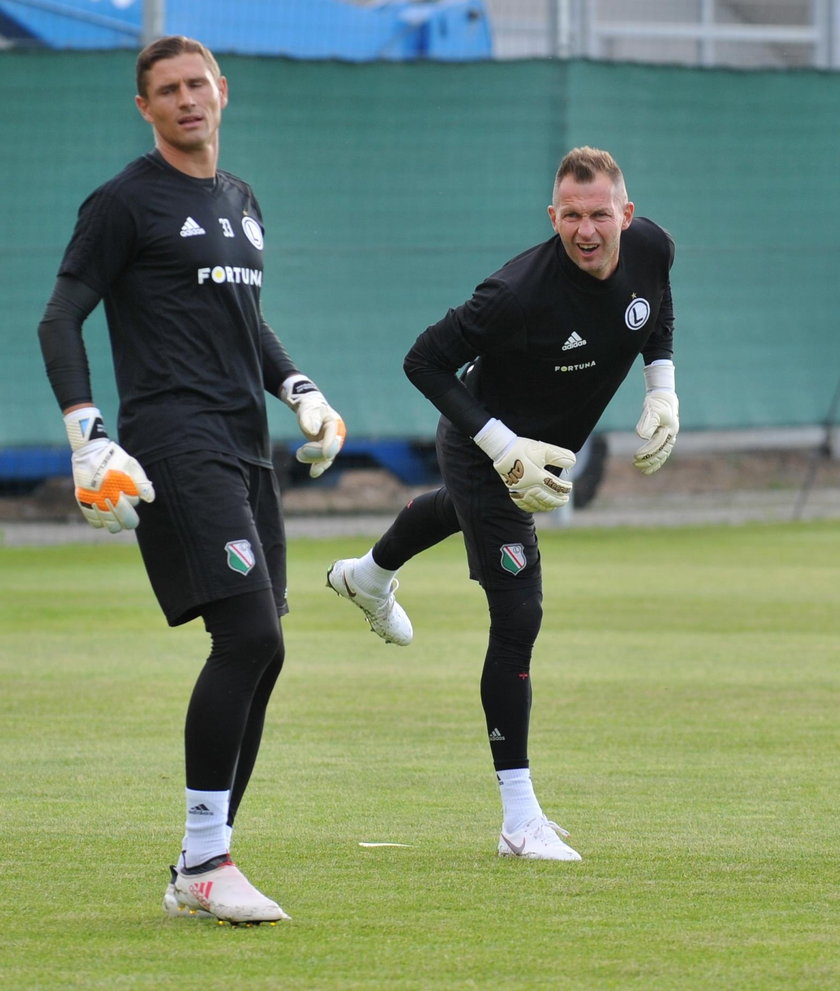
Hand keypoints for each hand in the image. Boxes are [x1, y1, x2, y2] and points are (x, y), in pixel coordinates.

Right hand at [64, 407, 154, 531]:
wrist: (89, 451)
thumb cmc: (114, 459)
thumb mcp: (131, 465)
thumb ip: (142, 483)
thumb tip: (150, 499)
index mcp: (121, 484)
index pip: (134, 502)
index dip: (134, 499)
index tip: (130, 494)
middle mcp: (108, 494)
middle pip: (125, 519)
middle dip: (130, 521)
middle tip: (130, 521)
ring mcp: (95, 499)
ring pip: (110, 524)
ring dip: (116, 525)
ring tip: (117, 521)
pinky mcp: (84, 501)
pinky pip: (94, 521)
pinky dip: (100, 523)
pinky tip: (104, 518)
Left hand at [281, 374, 345, 477]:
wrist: (311, 408)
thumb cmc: (309, 409)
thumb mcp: (308, 410)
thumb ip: (310, 420)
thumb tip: (312, 432)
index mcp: (334, 424)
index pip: (332, 438)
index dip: (328, 447)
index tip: (326, 454)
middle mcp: (336, 435)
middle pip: (329, 451)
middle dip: (315, 454)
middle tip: (299, 452)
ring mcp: (331, 443)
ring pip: (326, 458)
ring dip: (312, 459)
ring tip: (298, 454)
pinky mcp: (325, 449)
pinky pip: (323, 460)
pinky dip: (317, 466)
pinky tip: (313, 473)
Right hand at [492, 437, 575, 511]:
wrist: (501, 449)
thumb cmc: (524, 448)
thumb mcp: (544, 449)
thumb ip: (559, 456)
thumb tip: (573, 463)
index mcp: (537, 476)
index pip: (555, 486)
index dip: (565, 488)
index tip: (569, 486)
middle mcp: (528, 486)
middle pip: (546, 498)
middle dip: (558, 500)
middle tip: (565, 500)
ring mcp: (520, 490)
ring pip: (536, 503)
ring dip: (547, 506)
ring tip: (554, 505)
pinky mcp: (513, 490)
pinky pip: (523, 504)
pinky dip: (532, 507)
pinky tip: (537, 507)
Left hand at [634, 391, 678, 474]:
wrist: (663, 397)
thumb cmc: (657, 403)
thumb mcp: (652, 410)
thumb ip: (647, 423)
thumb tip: (642, 436)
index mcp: (670, 430)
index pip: (657, 444)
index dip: (646, 451)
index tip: (636, 456)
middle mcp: (671, 435)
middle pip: (661, 453)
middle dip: (648, 460)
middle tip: (635, 464)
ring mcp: (669, 438)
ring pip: (662, 455)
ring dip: (652, 464)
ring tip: (643, 472)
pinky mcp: (665, 438)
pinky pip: (662, 453)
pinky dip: (656, 461)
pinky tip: (649, 468)